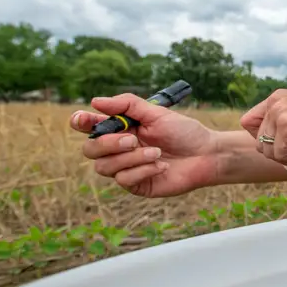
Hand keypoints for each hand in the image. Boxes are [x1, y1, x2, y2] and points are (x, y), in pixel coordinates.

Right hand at [71, 94, 218, 197]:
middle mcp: (118, 148)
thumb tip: (95, 101)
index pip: (90, 126)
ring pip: (105, 167)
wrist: (205, 154)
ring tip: (156, 152)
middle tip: (132, 139)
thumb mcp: (156, 113)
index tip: (83, 119)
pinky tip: (161, 166)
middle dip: (107, 144)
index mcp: (121, 128)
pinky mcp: (136, 184)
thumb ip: (126, 105)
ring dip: (131, 158)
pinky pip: (124, 179)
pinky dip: (143, 170)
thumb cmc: (183, 131)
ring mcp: (126, 168)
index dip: (81, 122)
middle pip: (90, 150)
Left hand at [239, 89, 286, 165]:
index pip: (248, 122)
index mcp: (277, 97)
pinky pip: (281, 156)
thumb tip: (267, 144)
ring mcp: (280, 113)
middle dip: (280, 151)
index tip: (286, 140)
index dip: (264, 139)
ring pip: (269, 151)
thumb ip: (286, 118)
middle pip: (259, 142)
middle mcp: (275, 102)